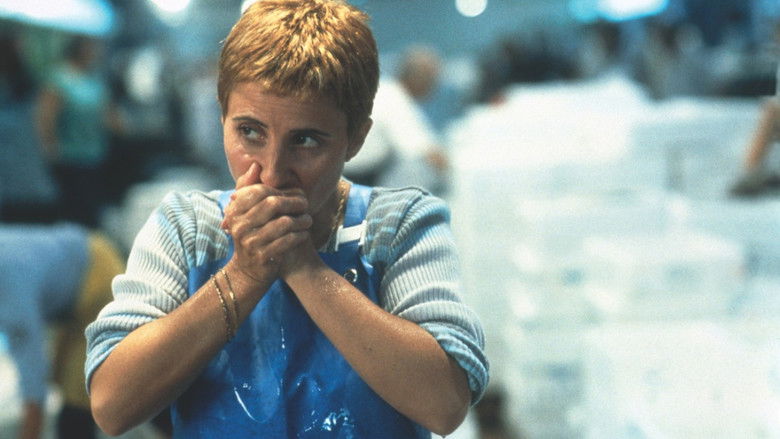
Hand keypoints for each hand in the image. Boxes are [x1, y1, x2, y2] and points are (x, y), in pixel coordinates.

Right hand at [221, 163, 312, 284]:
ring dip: (301, 220)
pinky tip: (304, 234)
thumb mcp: (246, 212)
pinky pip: (287, 241)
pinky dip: (299, 236)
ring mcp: (250, 242)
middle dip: (294, 203)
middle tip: (306, 205)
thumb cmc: (252, 235)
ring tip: (308, 220)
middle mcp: (239, 226)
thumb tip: (255, 165)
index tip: (295, 194)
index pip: (259, 191)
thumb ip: (249, 188)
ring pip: (283, 223)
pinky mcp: (262, 257)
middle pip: (272, 204)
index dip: (280, 191)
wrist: (248, 271)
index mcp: (234, 211)